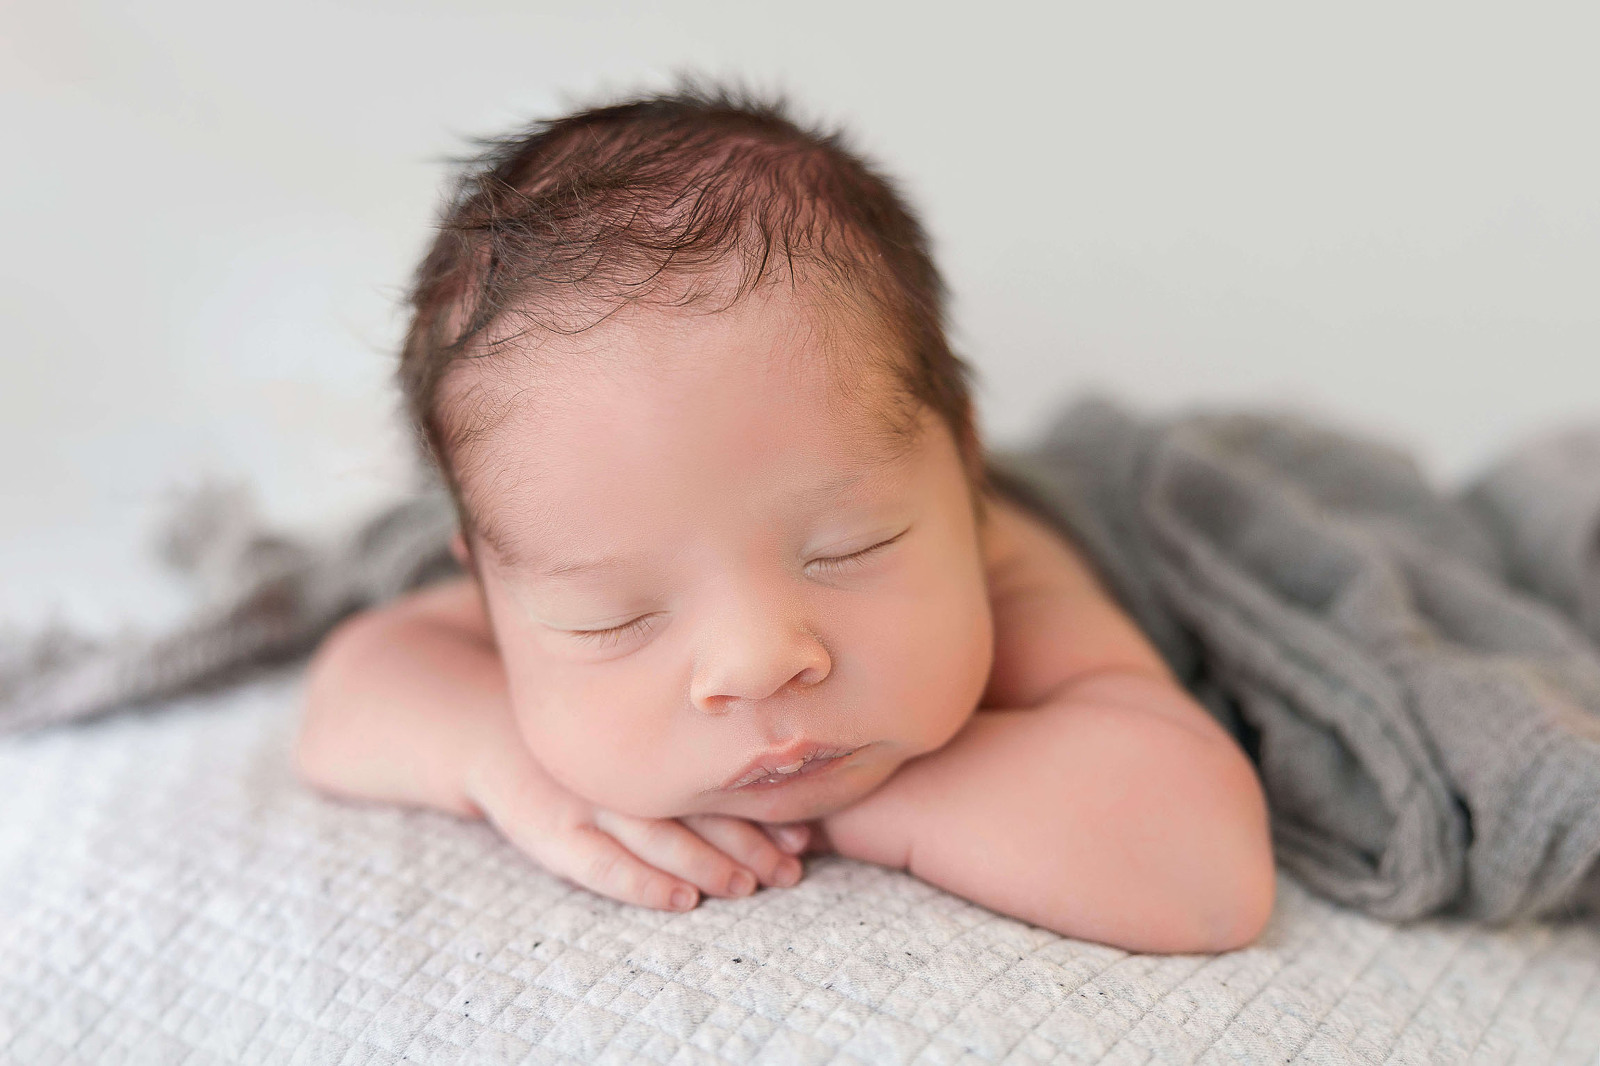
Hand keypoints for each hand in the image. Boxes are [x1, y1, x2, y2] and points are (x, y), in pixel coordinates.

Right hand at [463, 721, 810, 911]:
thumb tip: (774, 794)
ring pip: (657, 836)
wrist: (488, 731)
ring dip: (708, 863)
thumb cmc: (583, 749)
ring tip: (750, 887)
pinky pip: (600, 865)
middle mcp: (623, 772)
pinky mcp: (550, 830)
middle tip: (791, 872)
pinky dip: (643, 884)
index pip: (718, 783)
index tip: (805, 838)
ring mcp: (585, 799)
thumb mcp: (629, 745)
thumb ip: (685, 769)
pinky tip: (682, 901)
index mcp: (647, 750)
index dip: (764, 813)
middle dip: (750, 843)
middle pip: (697, 810)